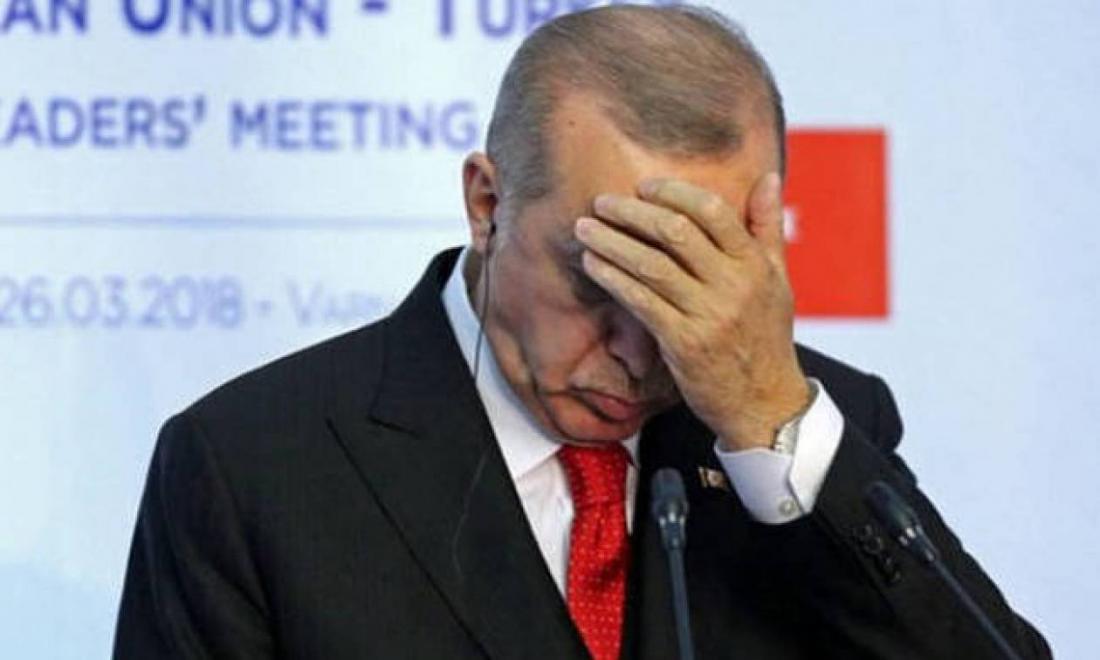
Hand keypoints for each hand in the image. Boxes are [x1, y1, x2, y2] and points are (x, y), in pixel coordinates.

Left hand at [574, 172, 809, 450]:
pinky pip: (641, 301)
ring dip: (612, 242)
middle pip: (676, 232)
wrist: (765, 404)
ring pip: (652, 265)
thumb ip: (768, 227)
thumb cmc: (766, 338)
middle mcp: (734, 285)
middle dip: (632, 213)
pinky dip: (613, 278)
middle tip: (602, 202)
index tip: (644, 187)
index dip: (674, 193)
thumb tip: (768, 178)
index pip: (713, 212)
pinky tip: (593, 265)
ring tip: (585, 229)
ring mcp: (708, 315)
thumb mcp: (778, 280)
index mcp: (755, 264)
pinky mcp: (684, 343)